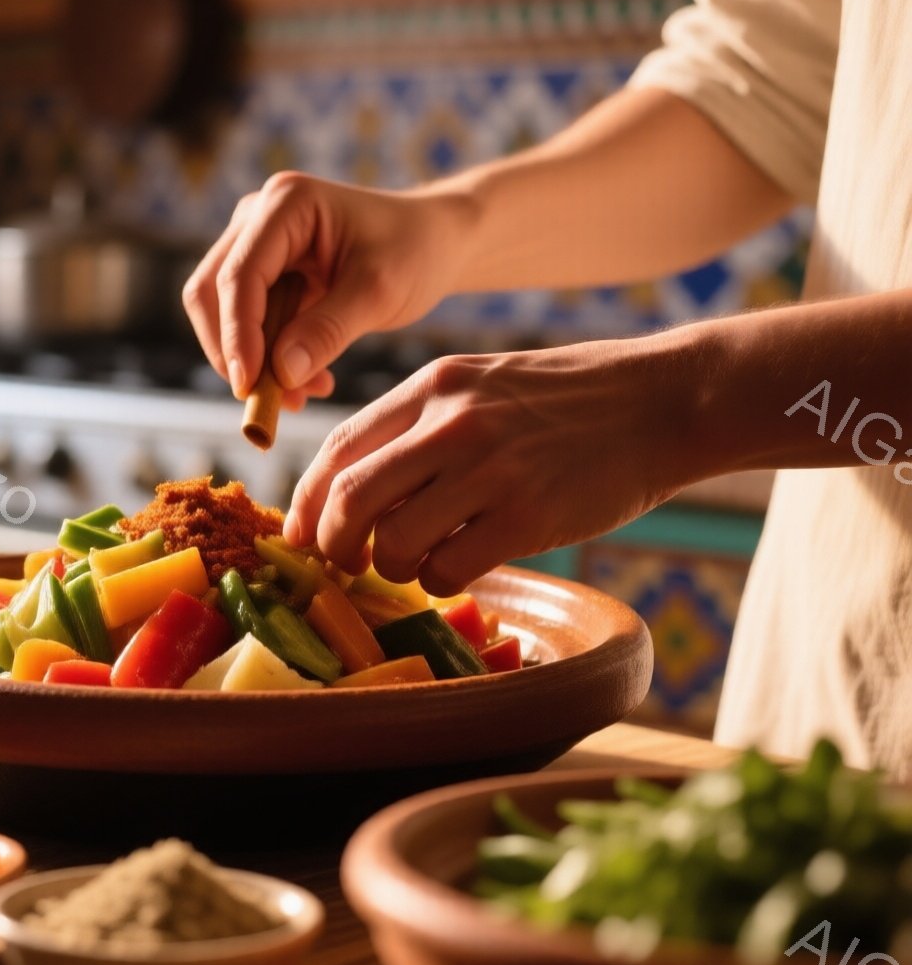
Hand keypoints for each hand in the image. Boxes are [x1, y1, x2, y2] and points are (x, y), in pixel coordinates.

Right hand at [182, 172, 472, 404]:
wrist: (433, 241)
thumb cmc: (414, 250)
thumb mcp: (380, 291)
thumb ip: (329, 330)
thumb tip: (281, 373)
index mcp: (286, 203)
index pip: (240, 275)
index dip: (237, 335)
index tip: (249, 388)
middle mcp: (257, 216)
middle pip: (211, 291)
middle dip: (234, 351)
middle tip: (267, 401)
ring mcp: (254, 241)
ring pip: (218, 310)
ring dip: (249, 358)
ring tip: (298, 395)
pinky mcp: (261, 270)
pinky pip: (242, 319)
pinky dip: (263, 355)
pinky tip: (303, 380)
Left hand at [282, 336, 712, 595]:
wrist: (665, 401)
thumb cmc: (570, 400)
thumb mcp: (483, 384)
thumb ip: (421, 422)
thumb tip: (354, 485)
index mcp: (432, 387)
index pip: (337, 449)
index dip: (305, 501)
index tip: (299, 533)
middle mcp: (451, 425)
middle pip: (348, 500)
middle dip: (333, 544)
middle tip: (344, 563)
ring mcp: (490, 471)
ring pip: (394, 543)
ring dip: (393, 567)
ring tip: (417, 563)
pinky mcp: (528, 516)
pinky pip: (450, 569)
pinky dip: (441, 580)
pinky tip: (459, 569)